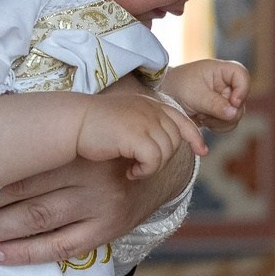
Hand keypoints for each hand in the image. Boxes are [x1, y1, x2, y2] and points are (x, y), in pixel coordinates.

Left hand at [0, 140, 196, 265]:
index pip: (23, 162)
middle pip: (23, 194)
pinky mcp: (107, 229)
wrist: (169, 161)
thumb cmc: (118, 134)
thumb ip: (56, 123)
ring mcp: (99, 205)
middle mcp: (89, 175)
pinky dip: (26, 252)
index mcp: (80, 143)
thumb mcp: (94, 116)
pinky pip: (61, 247)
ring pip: (37, 221)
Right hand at [76, 92, 204, 177]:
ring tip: (133, 169)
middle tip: (140, 166)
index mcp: (150, 103)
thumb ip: (145, 126)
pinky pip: (154, 161)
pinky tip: (129, 172)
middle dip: (161, 159)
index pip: (182, 119)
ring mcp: (146, 121)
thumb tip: (163, 146)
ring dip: (151, 167)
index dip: (194, 136)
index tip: (202, 151)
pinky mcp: (138, 135)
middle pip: (175, 141)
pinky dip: (144, 171)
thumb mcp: (125, 120)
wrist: (72, 123)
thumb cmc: (92, 126)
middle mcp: (152, 109)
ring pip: (166, 153)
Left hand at [163, 59, 248, 127]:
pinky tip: (203, 120)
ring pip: (236, 115)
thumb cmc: (177, 87)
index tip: (233, 102)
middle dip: (227, 111)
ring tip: (201, 115)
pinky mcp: (221, 113)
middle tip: (207, 113)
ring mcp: (225, 99)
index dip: (242, 89)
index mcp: (221, 71)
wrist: (164, 97)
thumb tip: (234, 113)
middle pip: (242, 100)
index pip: (242, 76)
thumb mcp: (195, 95)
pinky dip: (217, 126)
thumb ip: (215, 104)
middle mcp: (226, 84)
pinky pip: (228, 124)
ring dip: (220, 120)